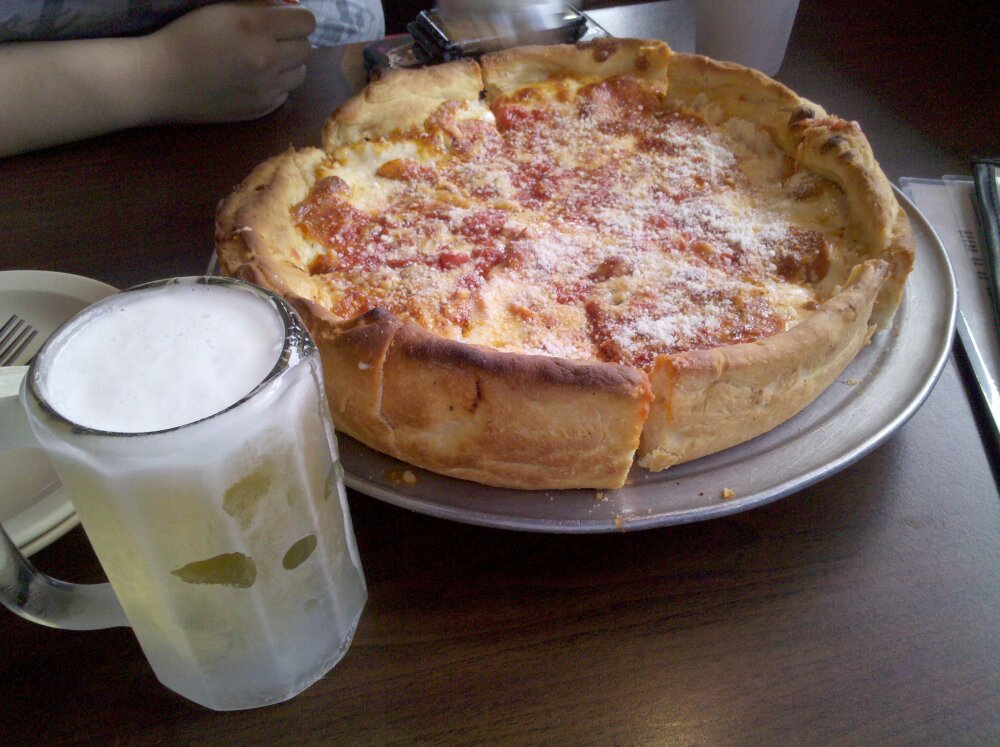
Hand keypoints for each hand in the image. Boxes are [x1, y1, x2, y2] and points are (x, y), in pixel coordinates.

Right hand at [144, 1, 315, 122]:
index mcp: (256, 26)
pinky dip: (275, 85)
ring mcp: (266, 88)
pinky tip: (252, 79)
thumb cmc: (186, 37)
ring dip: (288, 64)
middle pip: (306, 47)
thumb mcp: (222, 9)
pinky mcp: (261, 109)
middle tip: (269, 40)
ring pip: (300, 73)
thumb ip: (260, 6)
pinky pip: (285, 93)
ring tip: (263, 60)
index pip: (307, 21)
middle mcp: (268, 58)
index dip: (296, 18)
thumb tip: (291, 8)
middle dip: (292, 40)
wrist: (160, 80)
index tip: (283, 20)